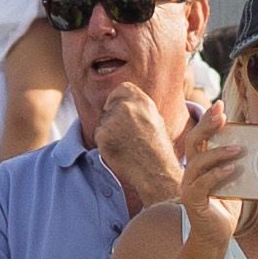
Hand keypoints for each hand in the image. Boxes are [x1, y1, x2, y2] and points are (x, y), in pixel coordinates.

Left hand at [93, 82, 193, 203]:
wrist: (156, 170)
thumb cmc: (159, 150)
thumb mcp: (156, 121)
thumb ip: (139, 109)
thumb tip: (125, 104)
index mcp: (142, 101)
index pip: (122, 88)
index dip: (118, 99)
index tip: (118, 109)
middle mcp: (127, 107)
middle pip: (109, 106)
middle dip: (111, 117)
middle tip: (121, 134)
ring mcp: (113, 120)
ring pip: (103, 122)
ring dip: (108, 132)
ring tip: (125, 146)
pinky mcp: (102, 134)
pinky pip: (98, 135)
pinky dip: (104, 144)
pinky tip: (119, 152)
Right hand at [167, 107, 250, 254]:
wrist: (217, 237)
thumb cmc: (225, 208)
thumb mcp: (235, 182)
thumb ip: (239, 166)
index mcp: (199, 164)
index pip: (199, 136)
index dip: (207, 119)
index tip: (220, 106)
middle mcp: (190, 173)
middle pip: (192, 142)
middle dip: (206, 126)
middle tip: (222, 115)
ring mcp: (189, 186)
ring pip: (196, 162)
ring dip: (217, 152)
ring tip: (237, 148)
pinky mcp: (193, 202)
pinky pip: (201, 184)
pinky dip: (216, 175)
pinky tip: (231, 169)